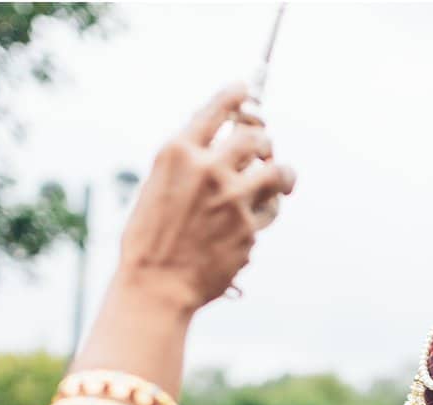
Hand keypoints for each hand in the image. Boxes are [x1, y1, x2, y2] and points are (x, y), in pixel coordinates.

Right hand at [114, 83, 296, 316]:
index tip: (247, 90)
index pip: (217, 109)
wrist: (157, 285)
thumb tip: (220, 146)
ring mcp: (232, 198)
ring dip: (282, 172)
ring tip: (281, 178)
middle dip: (263, 142)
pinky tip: (252, 219)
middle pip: (255, 138)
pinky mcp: (249, 228)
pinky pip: (268, 212)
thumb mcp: (158, 186)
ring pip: (277, 171)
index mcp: (178, 153)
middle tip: (263, 150)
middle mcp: (208, 169)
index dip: (237, 96)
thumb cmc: (151, 238)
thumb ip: (188, 163)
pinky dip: (264, 212)